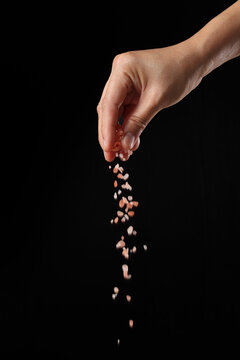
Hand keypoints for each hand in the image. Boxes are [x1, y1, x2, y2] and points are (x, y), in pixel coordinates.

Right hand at [97, 42, 201, 161]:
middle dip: (109, 134)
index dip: (106, 128)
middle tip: (110, 155)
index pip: (109, 104)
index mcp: (123, 69)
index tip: (108, 147)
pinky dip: (126, 127)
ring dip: (117, 133)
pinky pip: (124, 112)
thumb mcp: (157, 100)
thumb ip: (138, 123)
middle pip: (107, 109)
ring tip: (121, 153)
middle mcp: (119, 74)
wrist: (192, 61)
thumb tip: (125, 144)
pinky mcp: (129, 90)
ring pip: (113, 113)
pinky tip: (128, 142)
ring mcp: (123, 82)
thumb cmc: (178, 72)